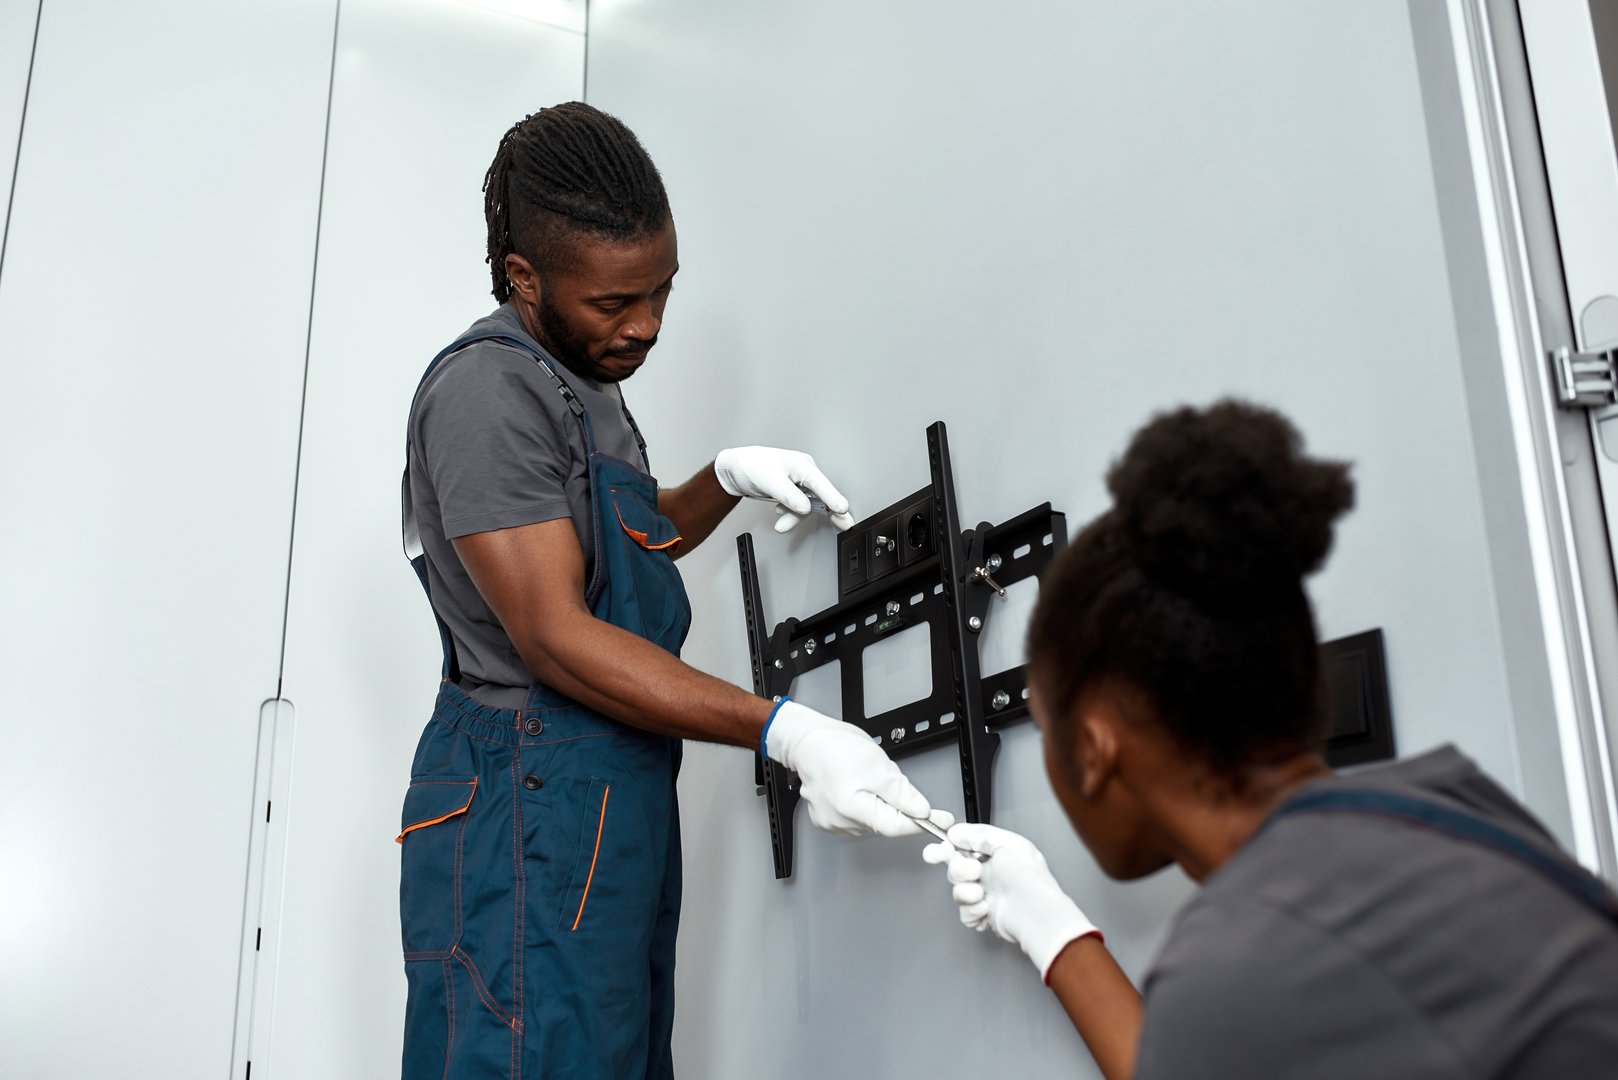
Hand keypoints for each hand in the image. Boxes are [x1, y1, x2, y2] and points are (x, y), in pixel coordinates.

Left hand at [713, 446, 855, 532]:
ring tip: (782, 526)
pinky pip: (798, 506)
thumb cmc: (751, 466)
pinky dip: (791, 515)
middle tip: (845, 524)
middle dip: (831, 511)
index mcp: (802, 465)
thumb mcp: (770, 480)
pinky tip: (781, 516)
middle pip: (821, 495)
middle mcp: (803, 473)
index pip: (821, 483)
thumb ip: (789, 495)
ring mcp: (798, 482)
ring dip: (796, 518)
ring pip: (808, 504)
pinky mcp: (792, 491)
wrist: (735, 469)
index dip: (833, 497)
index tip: (842, 509)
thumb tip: (805, 507)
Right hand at [765, 700, 953, 835]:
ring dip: (881, 805)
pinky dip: (866, 806)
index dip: (921, 823)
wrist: (807, 741)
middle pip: (885, 824)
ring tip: (868, 779)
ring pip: (873, 821)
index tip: (940, 819)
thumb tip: (922, 811)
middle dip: (898, 807)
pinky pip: (859, 818)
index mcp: (852, 809)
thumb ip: (901, 792)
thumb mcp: (878, 764)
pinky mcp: (829, 820)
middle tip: (891, 780)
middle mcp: (840, 823)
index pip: (897, 827)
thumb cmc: (835, 747)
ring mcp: (833, 823)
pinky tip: (858, 787)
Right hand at [923, 823, 1098, 979]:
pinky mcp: (984, 916)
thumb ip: (978, 835)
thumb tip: (956, 832)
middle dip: (958, 869)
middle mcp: (988, 874)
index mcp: (993, 855)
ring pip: (957, 891)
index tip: (938, 849)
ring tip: (981, 892)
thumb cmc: (1030, 878)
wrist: (1037, 913)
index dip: (945, 848)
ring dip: (965, 891)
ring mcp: (986, 895)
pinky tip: (986, 907)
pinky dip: (972, 910)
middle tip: (972, 872)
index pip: (962, 847)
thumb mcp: (1006, 844)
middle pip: (955, 868)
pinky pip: (965, 913)